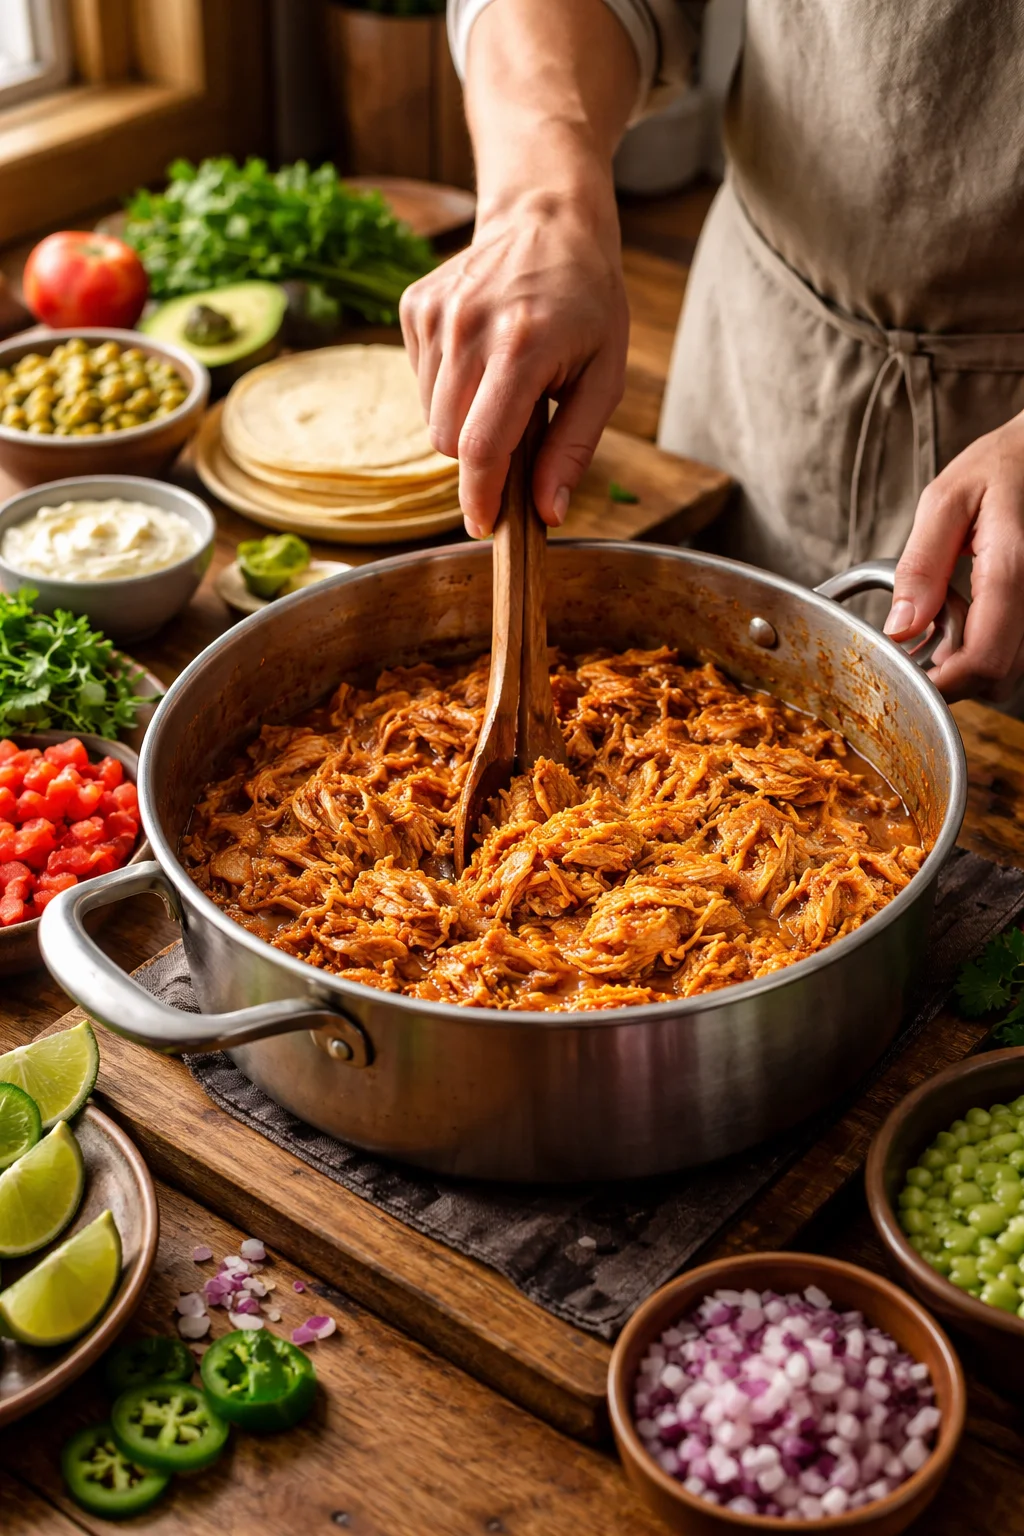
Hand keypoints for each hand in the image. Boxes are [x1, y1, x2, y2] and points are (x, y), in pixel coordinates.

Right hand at [400, 188, 628, 537]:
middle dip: (478, 455)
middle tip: (518, 427)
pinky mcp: (414, 306)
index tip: (484, 526)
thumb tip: (547, 513)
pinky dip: (448, 386)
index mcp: (521, 346)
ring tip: (502, 380)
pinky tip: (479, 354)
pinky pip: (421, 382)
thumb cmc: (587, 302)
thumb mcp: (605, 377)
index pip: (480, 446)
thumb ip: (574, 448)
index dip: (479, 496)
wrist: (547, 218)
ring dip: (463, 418)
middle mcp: (468, 327)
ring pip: (429, 416)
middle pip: (447, 440)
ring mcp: (435, 314)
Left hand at [885, 410, 1023, 701]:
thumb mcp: (945, 500)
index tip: (907, 678)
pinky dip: (988, 652)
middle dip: (955, 677)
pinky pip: (1019, 651)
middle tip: (919, 652)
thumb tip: (900, 627)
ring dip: (972, 667)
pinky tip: (968, 627)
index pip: (985, 658)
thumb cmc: (1000, 466)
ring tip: (942, 632)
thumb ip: (921, 565)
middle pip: (1000, 676)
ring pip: (1013, 671)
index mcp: (1012, 565)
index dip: (944, 684)